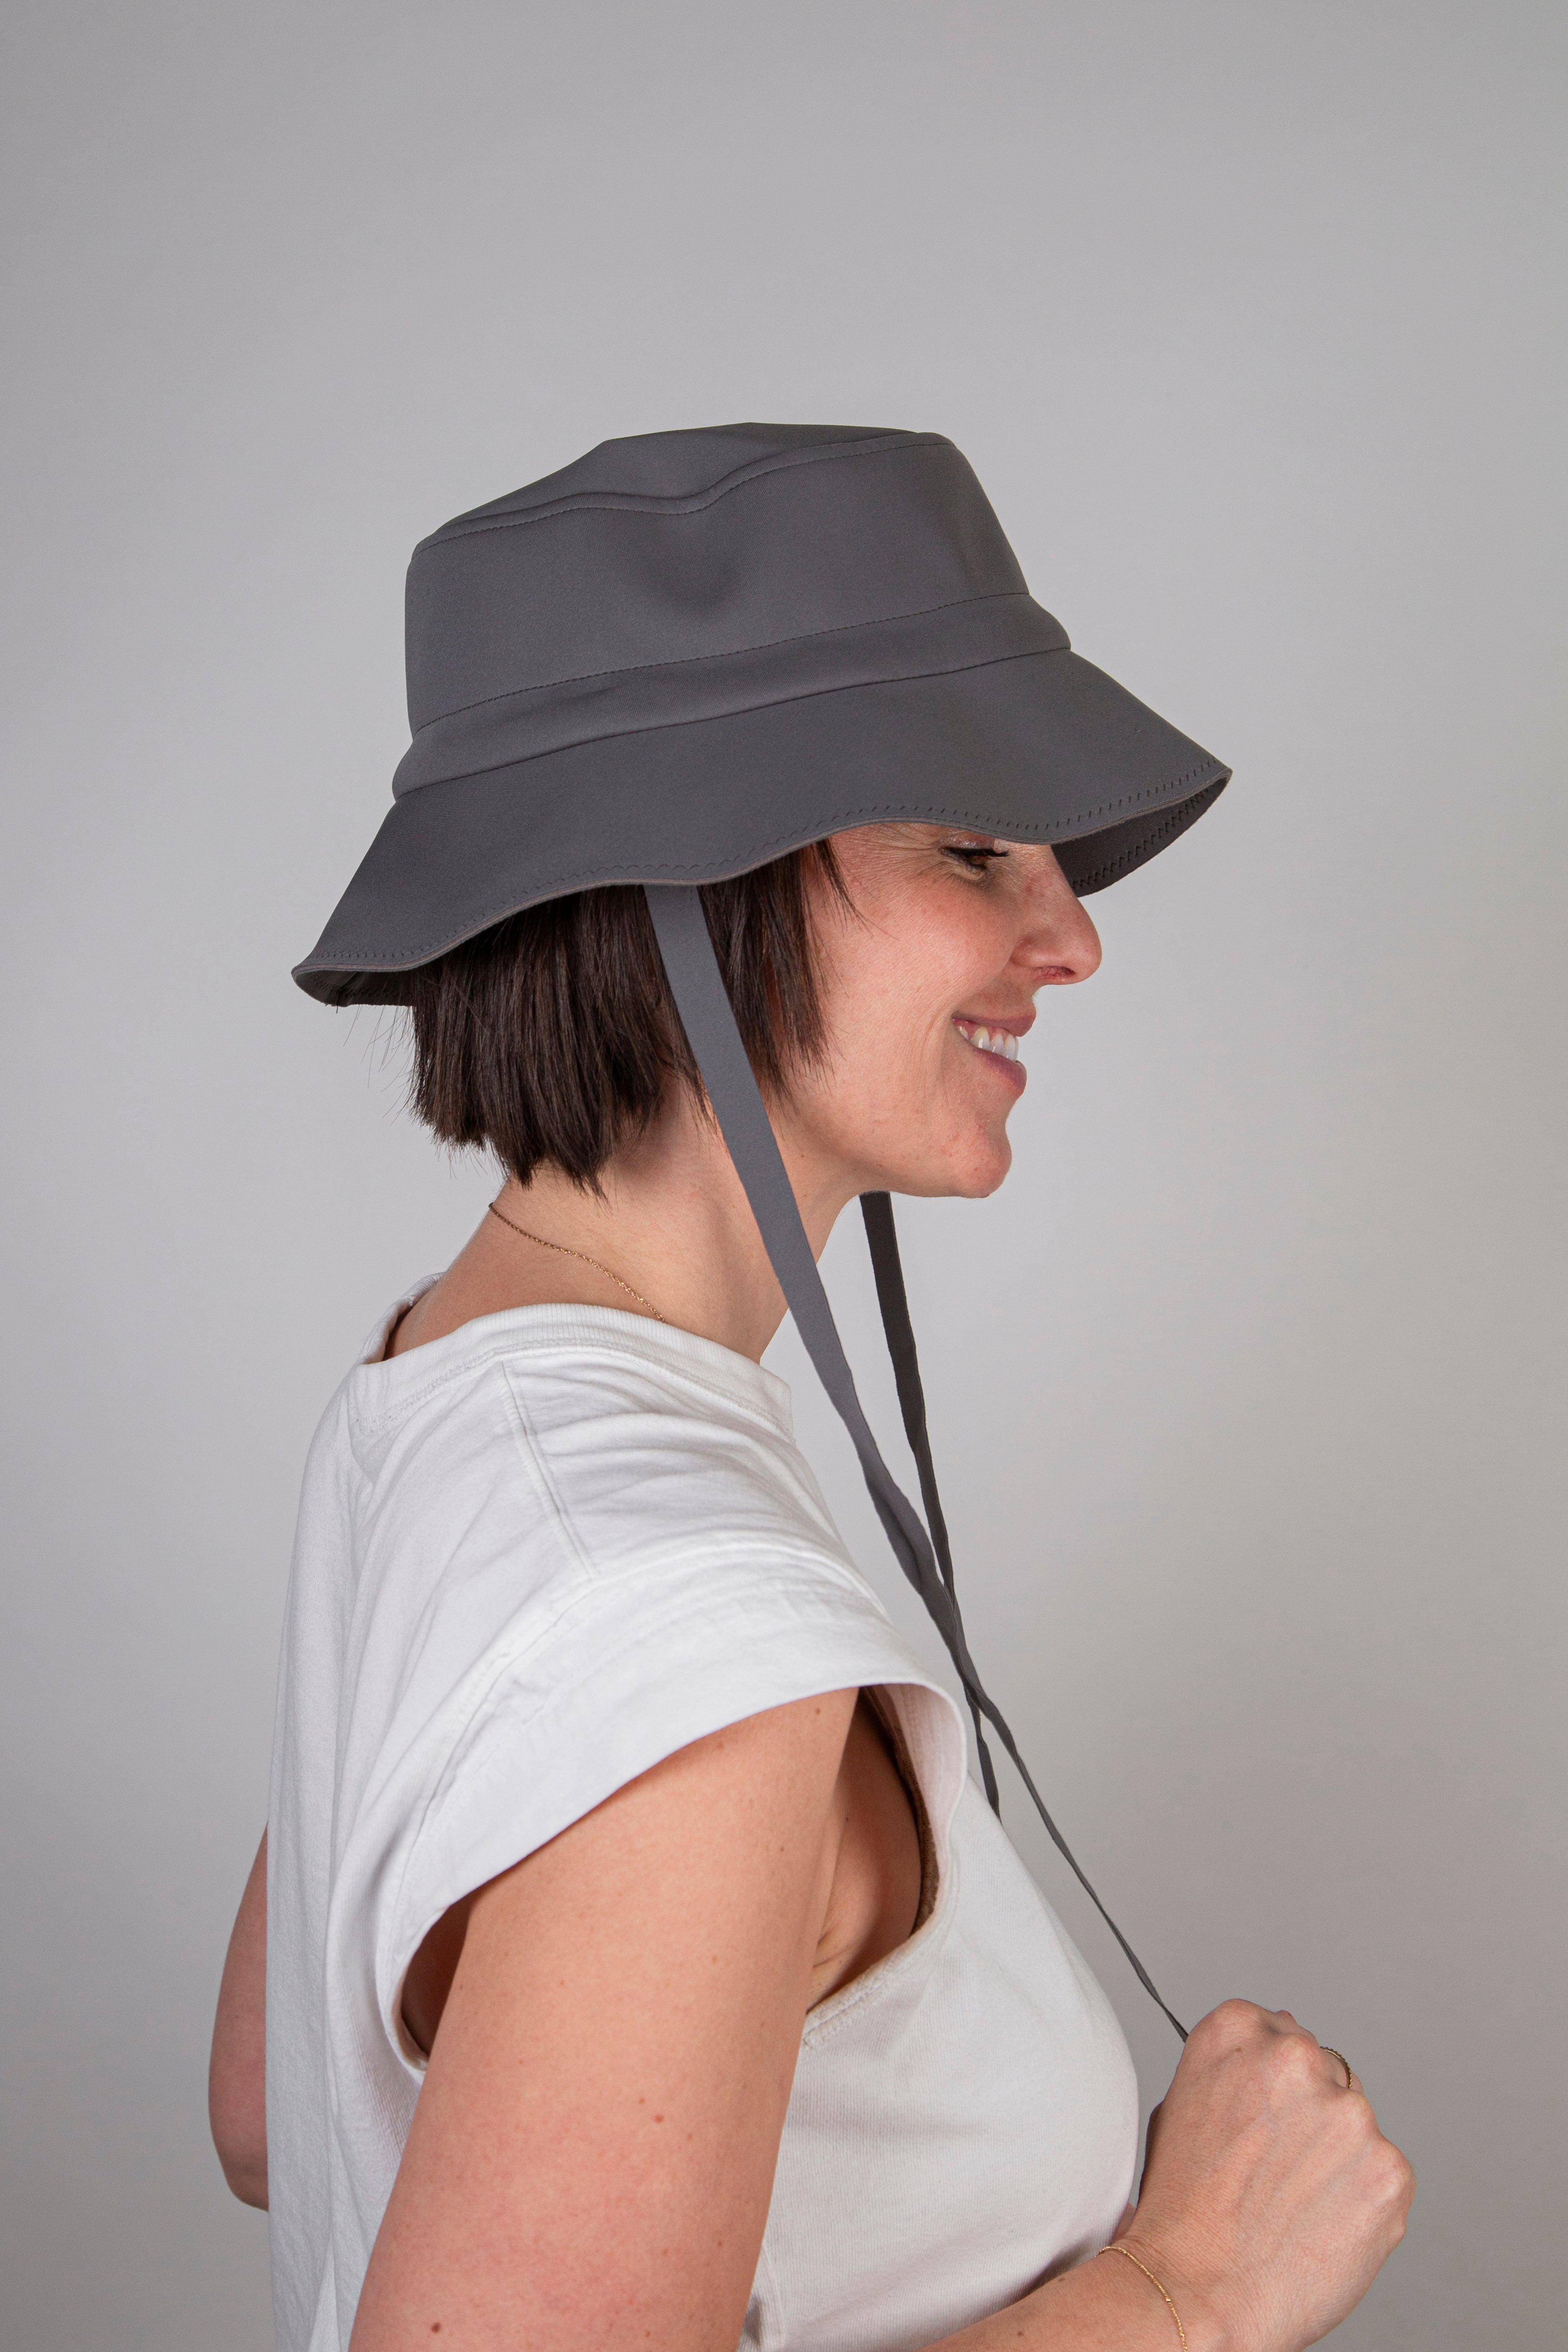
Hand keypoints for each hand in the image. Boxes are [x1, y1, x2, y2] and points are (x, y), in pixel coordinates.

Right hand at [1120, 2000, 1412, 2351]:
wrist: (1199, 2290)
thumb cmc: (1183, 2210)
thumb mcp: (1183, 2104)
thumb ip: (1237, 2069)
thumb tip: (1278, 2059)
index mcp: (1237, 2029)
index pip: (1281, 2032)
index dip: (1274, 2085)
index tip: (1266, 2114)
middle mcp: (1296, 2056)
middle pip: (1326, 2072)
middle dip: (1310, 2116)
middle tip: (1277, 2170)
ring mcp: (1348, 2112)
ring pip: (1356, 2126)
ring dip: (1336, 2158)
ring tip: (1292, 2206)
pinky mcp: (1389, 2169)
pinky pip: (1383, 2174)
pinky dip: (1362, 2200)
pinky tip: (1320, 2225)